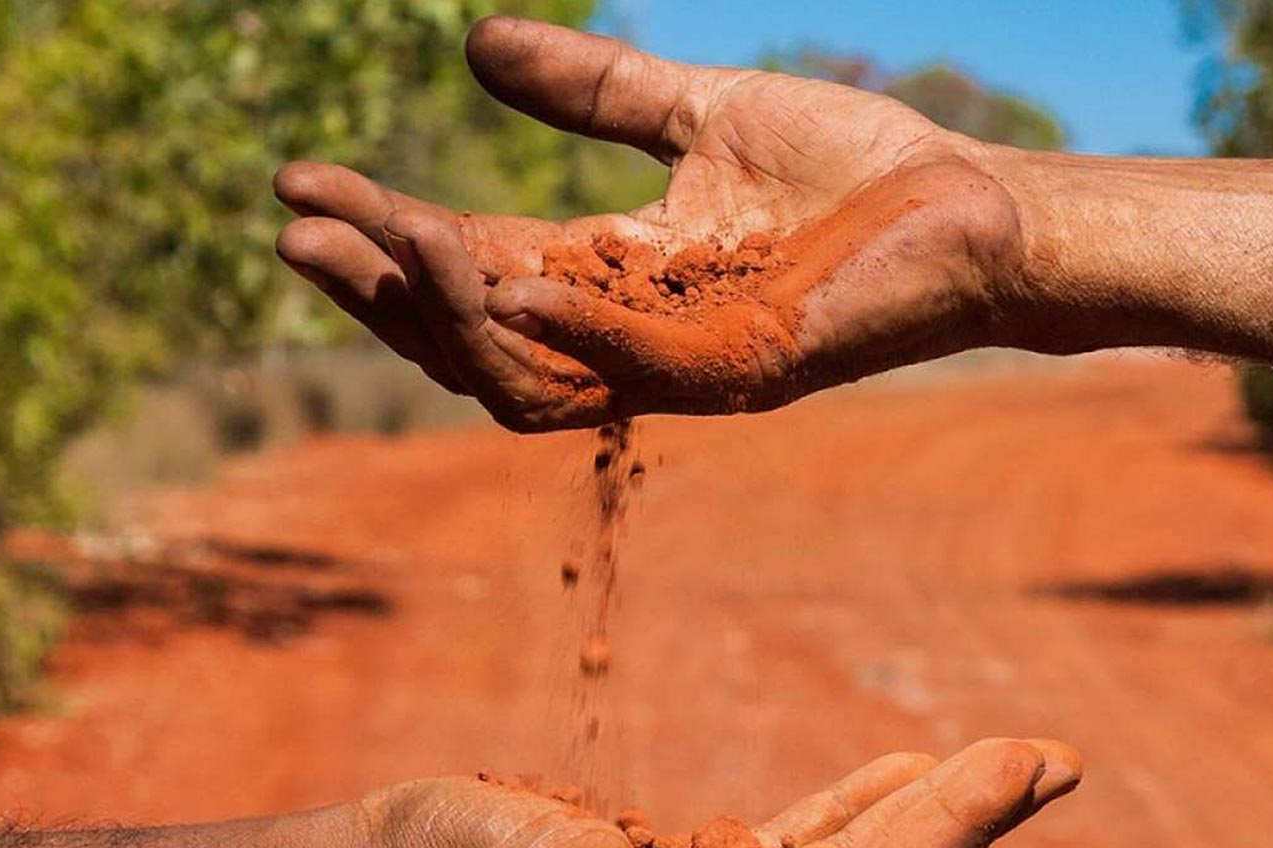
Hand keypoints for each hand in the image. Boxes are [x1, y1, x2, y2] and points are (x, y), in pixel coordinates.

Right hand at [273, 17, 1030, 431]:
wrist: (976, 203)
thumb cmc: (854, 169)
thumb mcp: (695, 112)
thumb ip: (592, 92)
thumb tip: (474, 45)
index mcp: (610, 280)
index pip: (465, 269)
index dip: (378, 233)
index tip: (296, 179)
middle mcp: (630, 338)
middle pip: (469, 339)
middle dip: (377, 290)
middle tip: (296, 230)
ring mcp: (683, 365)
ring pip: (526, 377)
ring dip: (449, 313)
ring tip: (389, 233)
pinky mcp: (747, 369)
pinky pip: (634, 370)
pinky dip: (567, 329)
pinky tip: (503, 274)